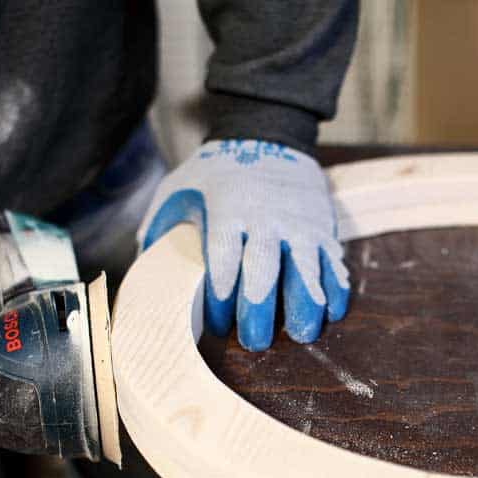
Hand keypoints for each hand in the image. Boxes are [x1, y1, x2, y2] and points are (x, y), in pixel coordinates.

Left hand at [138, 139, 349, 350]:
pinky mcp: (323, 227)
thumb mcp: (178, 189)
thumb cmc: (215, 174)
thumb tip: (143, 274)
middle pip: (264, 269)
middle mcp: (266, 219)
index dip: (220, 297)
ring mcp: (299, 223)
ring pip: (307, 268)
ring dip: (307, 305)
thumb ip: (159, 229)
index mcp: (227, 211)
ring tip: (302, 334)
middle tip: (256, 341)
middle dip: (261, 310)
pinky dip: (335, 289)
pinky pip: (333, 262)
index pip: (223, 260)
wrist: (267, 135)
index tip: (218, 325)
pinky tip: (330, 313)